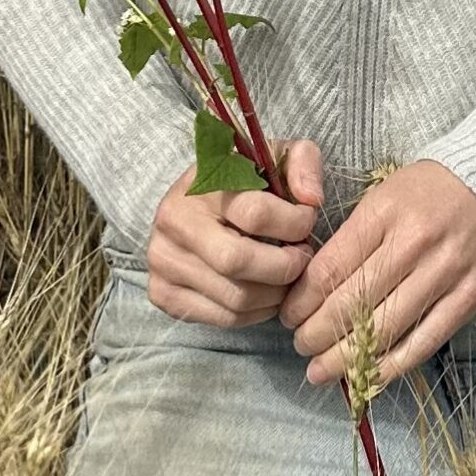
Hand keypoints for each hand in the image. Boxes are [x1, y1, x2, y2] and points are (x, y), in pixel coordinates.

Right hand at [146, 138, 324, 326]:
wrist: (188, 205)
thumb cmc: (240, 182)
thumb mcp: (272, 157)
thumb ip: (302, 162)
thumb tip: (312, 199)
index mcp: (202, 182)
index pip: (255, 213)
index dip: (294, 224)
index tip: (307, 222)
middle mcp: (176, 222)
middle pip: (238, 261)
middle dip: (284, 267)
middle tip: (301, 259)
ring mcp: (165, 261)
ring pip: (235, 297)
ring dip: (275, 294)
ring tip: (286, 276)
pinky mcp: (164, 293)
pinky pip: (223, 318)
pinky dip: (255, 313)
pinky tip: (265, 294)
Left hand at [280, 161, 475, 390]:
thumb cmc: (428, 191)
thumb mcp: (382, 196)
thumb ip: (351, 238)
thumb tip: (311, 287)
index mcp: (384, 213)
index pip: (331, 269)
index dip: (302, 301)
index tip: (288, 316)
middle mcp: (414, 244)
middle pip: (352, 304)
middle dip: (316, 333)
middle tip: (300, 346)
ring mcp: (444, 273)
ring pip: (384, 329)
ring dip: (345, 358)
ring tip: (321, 370)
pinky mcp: (469, 298)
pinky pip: (423, 342)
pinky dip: (391, 366)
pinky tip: (366, 377)